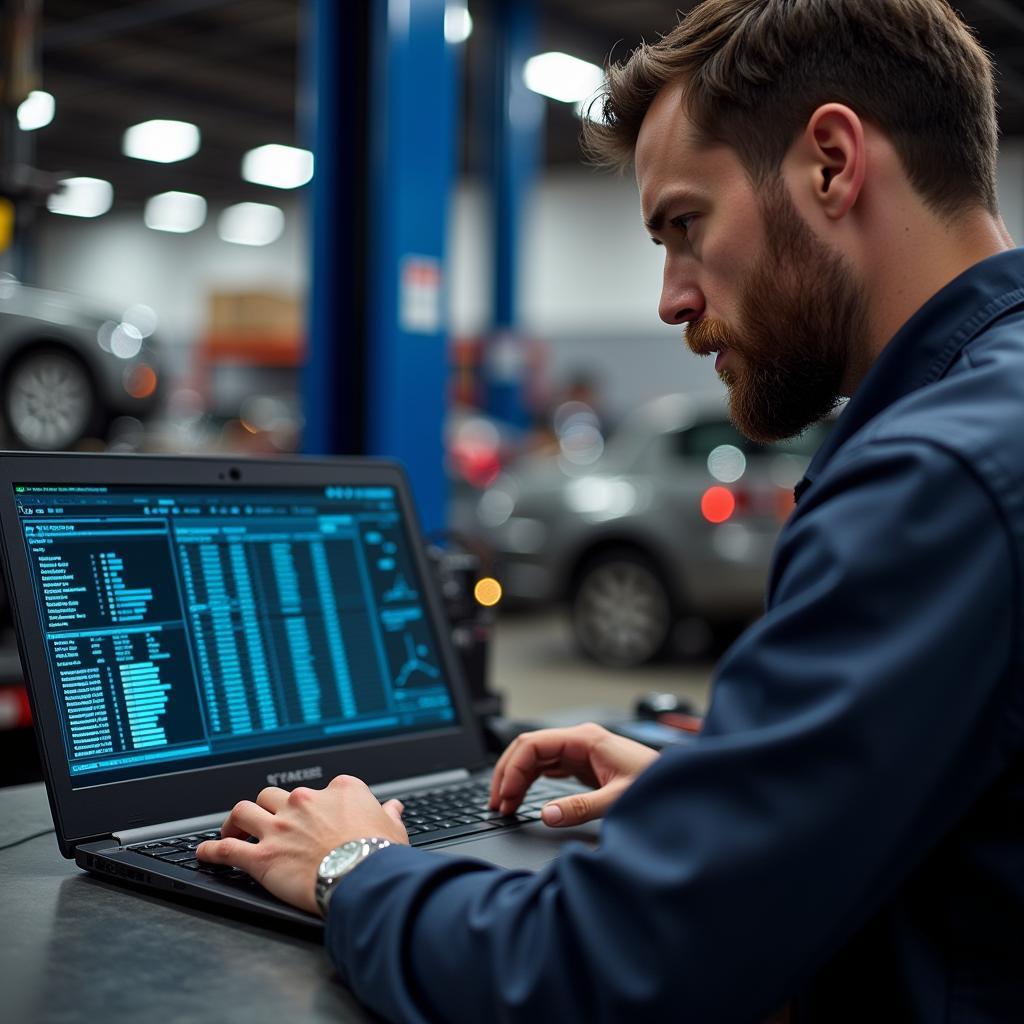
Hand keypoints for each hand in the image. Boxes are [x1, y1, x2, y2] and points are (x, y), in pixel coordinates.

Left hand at [196, 775, 407, 914]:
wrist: (363, 878)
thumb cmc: (379, 854)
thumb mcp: (391, 829)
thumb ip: (387, 815)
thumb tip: (392, 808)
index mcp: (338, 791)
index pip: (321, 788)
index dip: (315, 803)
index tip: (313, 815)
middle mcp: (304, 802)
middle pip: (274, 794)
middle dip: (269, 807)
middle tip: (267, 821)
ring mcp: (280, 827)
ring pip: (245, 811)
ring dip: (236, 820)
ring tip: (233, 829)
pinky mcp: (262, 856)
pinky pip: (227, 848)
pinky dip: (212, 849)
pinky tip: (204, 852)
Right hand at [489, 723, 659, 827]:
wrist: (681, 786)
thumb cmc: (656, 785)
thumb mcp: (620, 800)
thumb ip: (582, 808)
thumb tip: (547, 815)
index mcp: (585, 739)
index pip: (533, 744)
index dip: (513, 770)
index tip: (505, 797)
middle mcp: (579, 741)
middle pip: (528, 748)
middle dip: (507, 773)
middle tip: (496, 804)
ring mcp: (580, 752)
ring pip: (535, 758)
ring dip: (516, 779)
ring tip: (505, 805)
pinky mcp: (583, 765)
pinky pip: (547, 768)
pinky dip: (530, 782)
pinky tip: (523, 798)